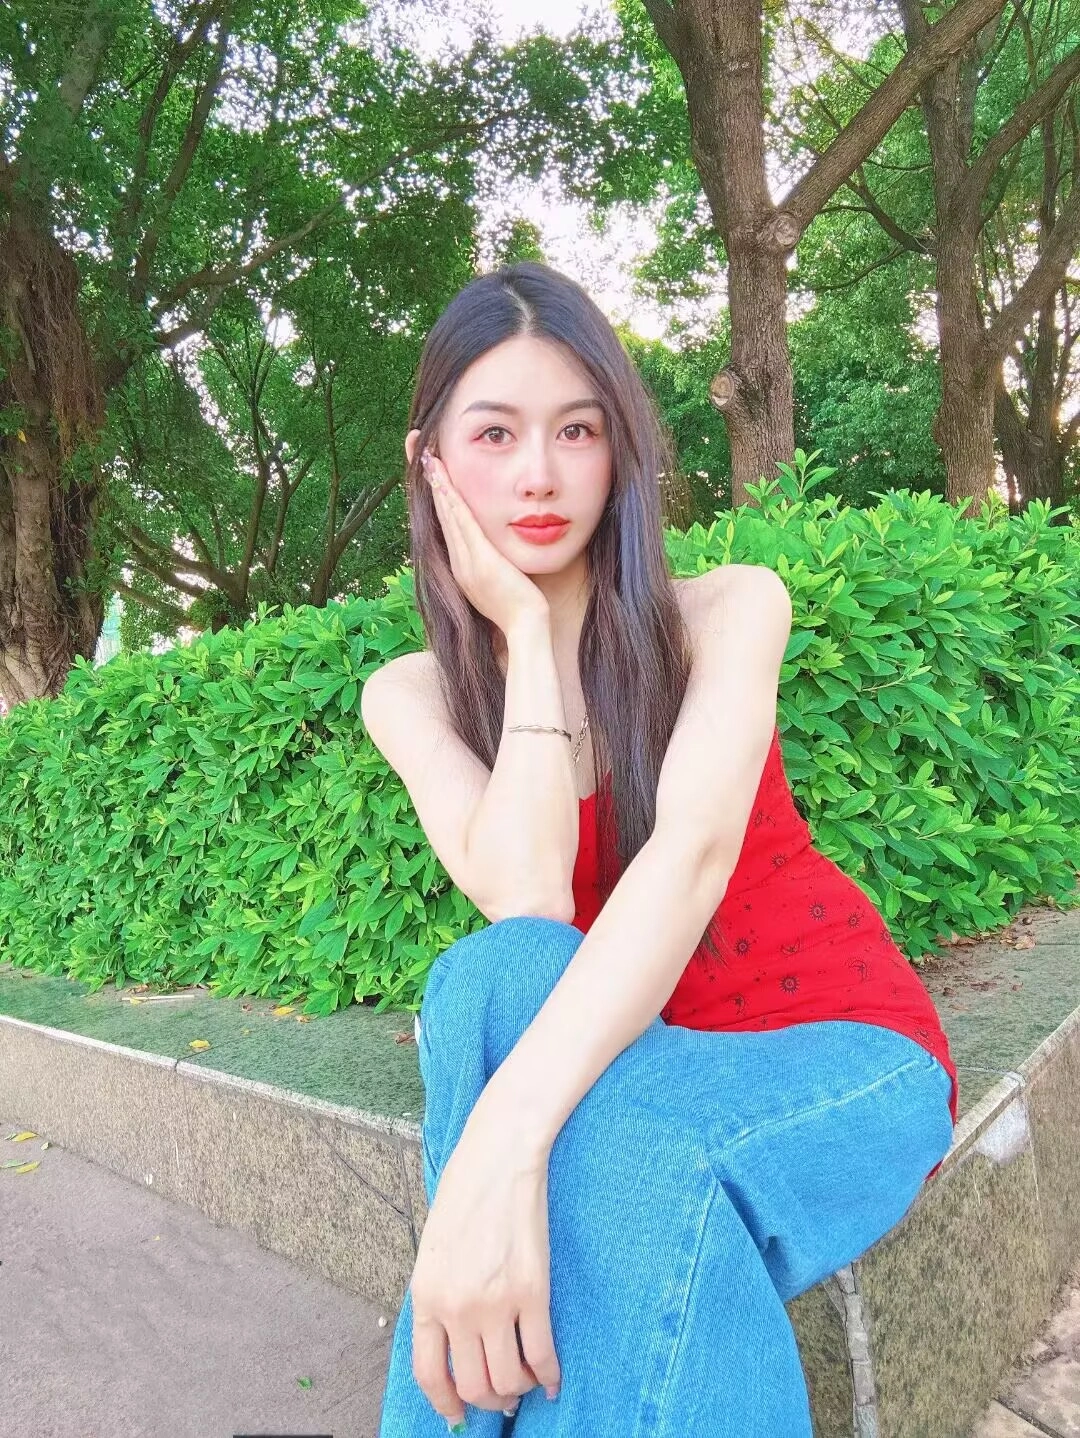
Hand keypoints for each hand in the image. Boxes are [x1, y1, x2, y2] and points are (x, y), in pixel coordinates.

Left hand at [409, 1113, 561, 1425]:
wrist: (498, 1157)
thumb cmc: (464, 1194)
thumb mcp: (434, 1250)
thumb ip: (439, 1296)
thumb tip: (453, 1341)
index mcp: (427, 1296)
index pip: (429, 1373)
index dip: (446, 1403)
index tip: (458, 1413)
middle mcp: (458, 1308)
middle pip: (473, 1385)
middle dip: (489, 1399)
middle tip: (502, 1394)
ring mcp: (497, 1303)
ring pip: (508, 1379)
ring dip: (519, 1389)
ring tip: (526, 1380)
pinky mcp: (533, 1292)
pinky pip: (542, 1354)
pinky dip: (550, 1374)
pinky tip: (553, 1376)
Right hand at [422, 448, 550, 636]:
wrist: (524, 628)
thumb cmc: (520, 608)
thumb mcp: (501, 582)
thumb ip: (494, 566)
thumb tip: (496, 554)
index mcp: (462, 567)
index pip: (446, 524)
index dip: (437, 497)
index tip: (432, 472)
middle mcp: (458, 562)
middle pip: (440, 514)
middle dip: (430, 483)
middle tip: (419, 453)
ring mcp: (466, 561)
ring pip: (447, 514)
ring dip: (437, 484)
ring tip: (428, 458)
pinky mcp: (479, 559)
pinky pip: (461, 523)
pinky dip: (451, 500)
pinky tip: (443, 481)